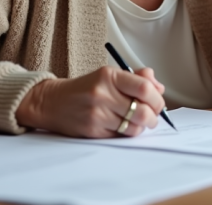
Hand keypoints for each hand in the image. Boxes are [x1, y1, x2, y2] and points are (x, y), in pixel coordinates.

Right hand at [15, 66, 165, 137]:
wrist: (52, 102)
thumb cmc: (85, 88)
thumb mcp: (108, 75)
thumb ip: (136, 78)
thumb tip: (159, 87)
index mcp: (109, 75)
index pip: (144, 88)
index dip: (157, 98)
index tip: (158, 102)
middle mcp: (102, 94)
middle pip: (142, 111)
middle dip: (153, 117)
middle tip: (152, 116)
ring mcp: (97, 114)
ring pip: (134, 127)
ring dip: (141, 127)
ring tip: (136, 122)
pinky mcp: (93, 130)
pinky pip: (120, 136)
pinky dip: (126, 133)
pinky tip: (121, 126)